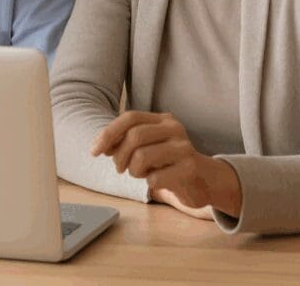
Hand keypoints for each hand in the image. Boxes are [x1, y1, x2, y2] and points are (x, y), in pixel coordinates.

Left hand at [91, 111, 241, 217]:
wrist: (204, 181)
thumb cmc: (169, 164)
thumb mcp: (147, 148)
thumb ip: (125, 143)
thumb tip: (100, 145)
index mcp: (162, 119)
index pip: (130, 117)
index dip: (109, 133)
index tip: (94, 151)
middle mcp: (174, 128)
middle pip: (135, 136)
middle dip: (120, 155)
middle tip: (120, 168)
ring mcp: (184, 147)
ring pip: (142, 156)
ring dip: (133, 170)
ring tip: (140, 174)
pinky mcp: (190, 168)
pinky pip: (156, 177)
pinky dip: (149, 182)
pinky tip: (157, 181)